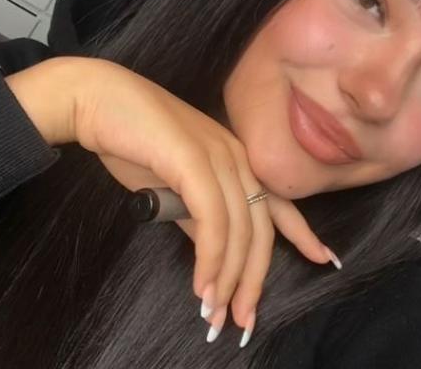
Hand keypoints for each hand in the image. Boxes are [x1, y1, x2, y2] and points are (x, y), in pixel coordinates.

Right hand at [6, 56, 339, 343]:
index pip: (279, 203)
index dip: (302, 233)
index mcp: (237, 160)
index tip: (322, 258)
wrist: (97, 100)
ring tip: (215, 314)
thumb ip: (196, 217)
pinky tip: (202, 286)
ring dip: (227, 279)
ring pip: (239, 229)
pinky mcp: (194, 161)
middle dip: (254, 279)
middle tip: (243, 320)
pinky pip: (212, 220)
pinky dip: (209, 258)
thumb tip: (211, 252)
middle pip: (261, 227)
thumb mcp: (173, 187)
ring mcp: (219, 156)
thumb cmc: (132, 141)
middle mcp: (237, 157)